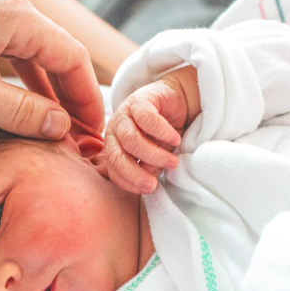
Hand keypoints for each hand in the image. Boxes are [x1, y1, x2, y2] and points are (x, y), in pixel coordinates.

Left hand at [0, 0, 103, 139]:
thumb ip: (16, 111)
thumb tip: (59, 126)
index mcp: (14, 17)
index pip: (71, 58)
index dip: (86, 99)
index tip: (93, 132)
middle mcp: (4, 8)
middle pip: (53, 55)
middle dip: (67, 98)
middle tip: (77, 137)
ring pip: (27, 56)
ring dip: (41, 92)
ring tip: (49, 129)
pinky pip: (2, 54)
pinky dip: (14, 83)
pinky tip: (11, 109)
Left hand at [105, 65, 198, 193]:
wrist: (175, 101)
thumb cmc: (163, 134)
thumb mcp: (156, 155)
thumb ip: (149, 168)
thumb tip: (150, 182)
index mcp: (114, 147)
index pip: (114, 170)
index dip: (129, 182)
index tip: (148, 189)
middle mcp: (115, 131)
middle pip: (117, 157)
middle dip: (136, 174)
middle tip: (154, 183)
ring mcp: (124, 115)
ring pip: (132, 140)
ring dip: (154, 155)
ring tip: (173, 162)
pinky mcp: (139, 100)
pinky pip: (147, 120)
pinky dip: (163, 133)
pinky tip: (175, 139)